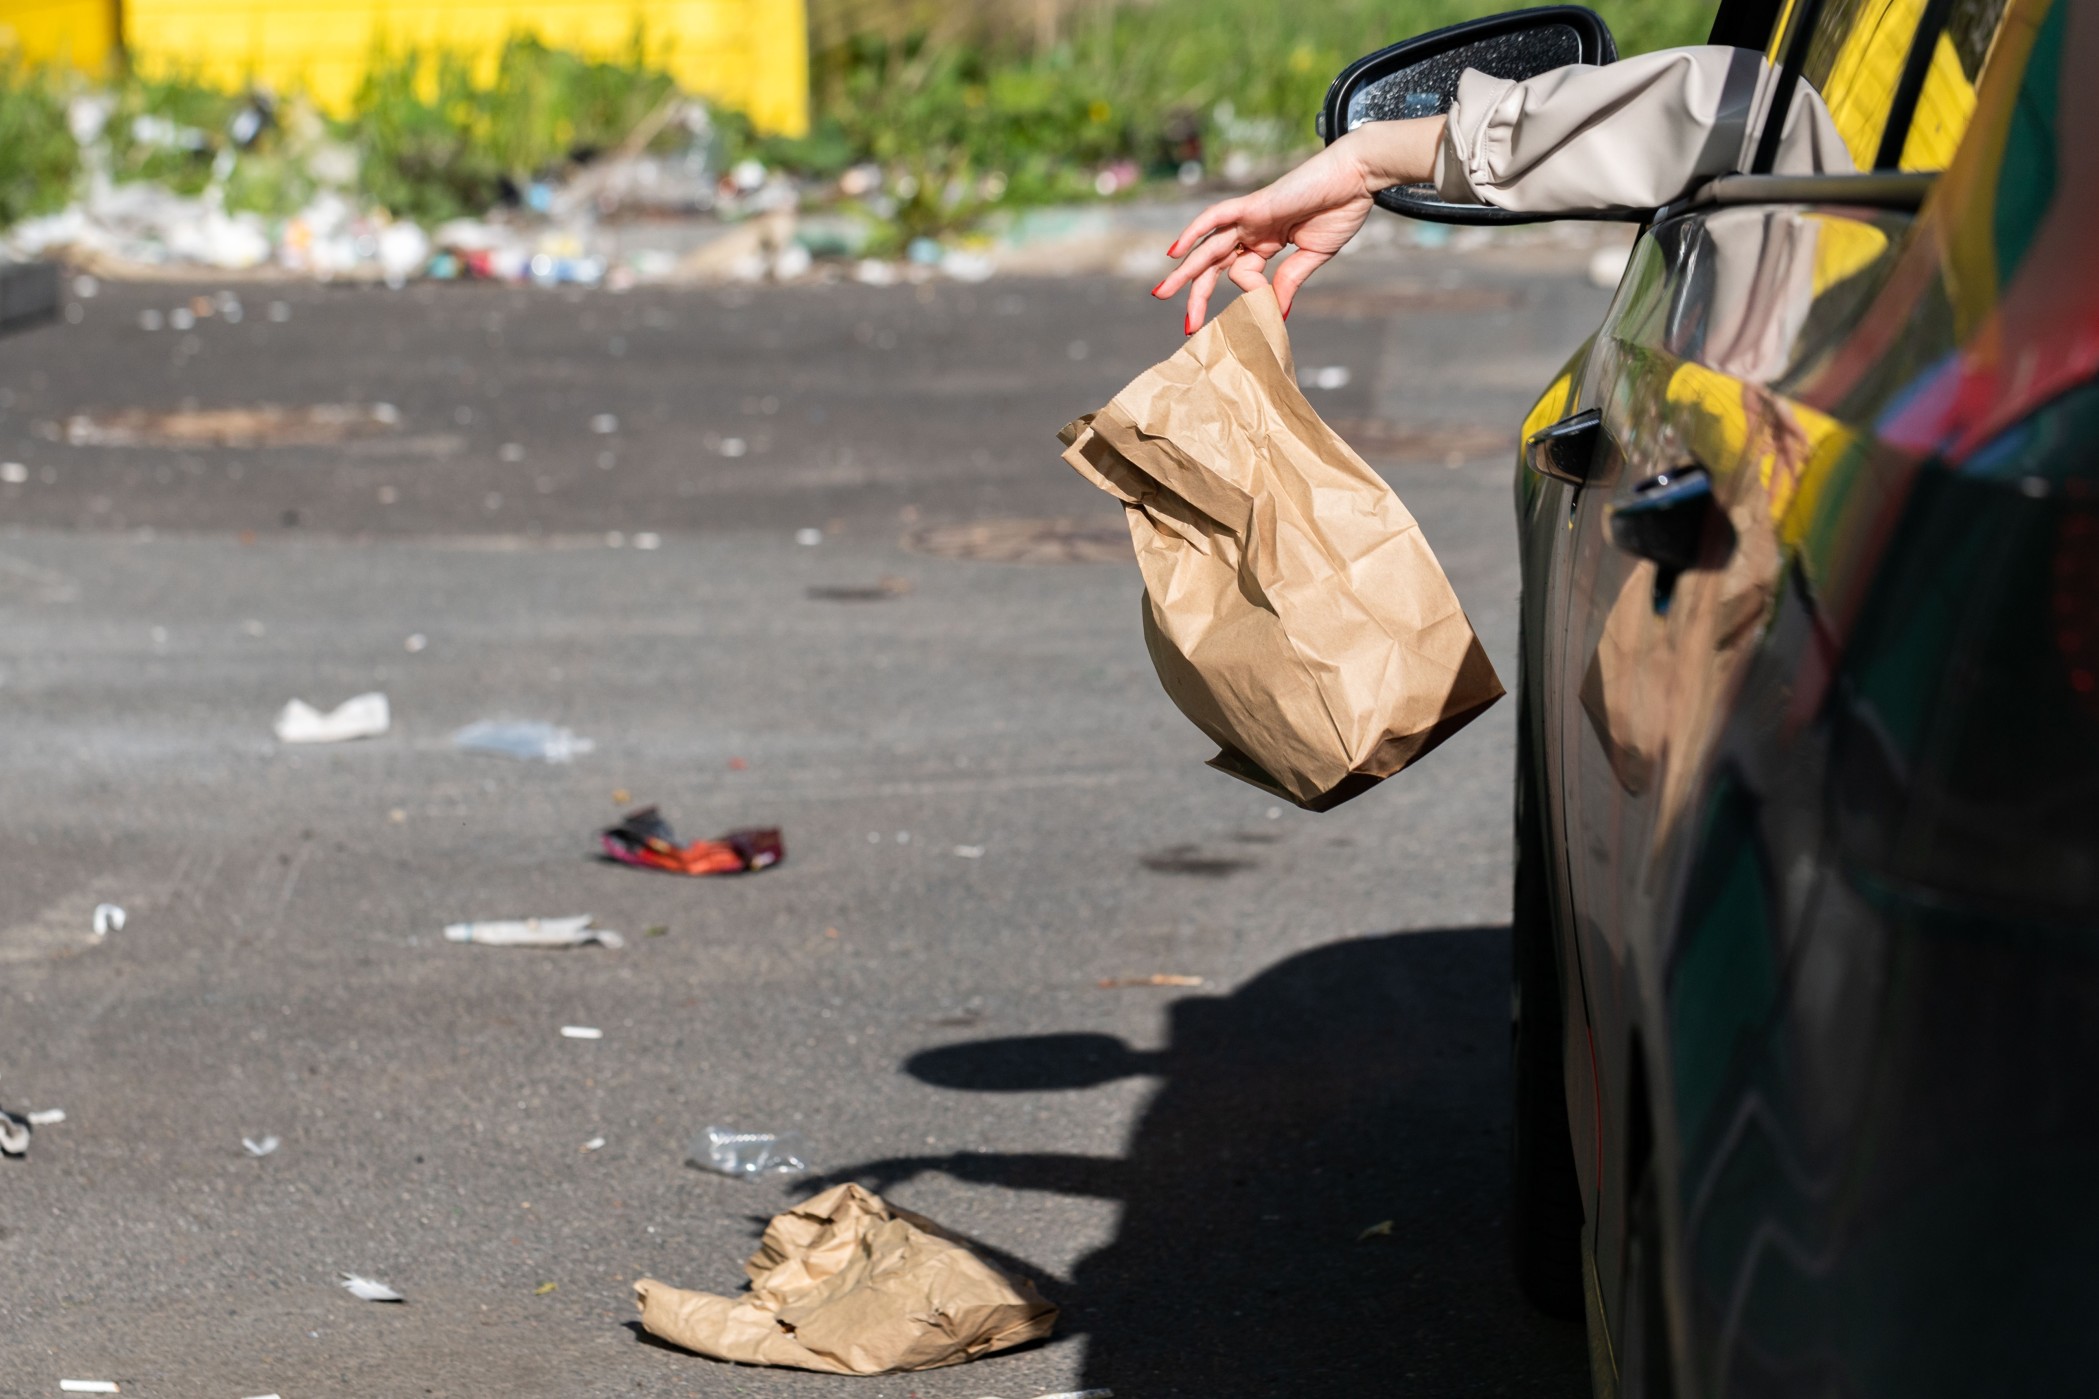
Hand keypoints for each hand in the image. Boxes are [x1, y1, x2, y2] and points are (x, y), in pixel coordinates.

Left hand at [1153, 117, 1445, 330]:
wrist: (1356, 178)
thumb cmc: (1341, 210)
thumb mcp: (1313, 256)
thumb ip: (1290, 280)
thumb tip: (1277, 312)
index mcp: (1266, 242)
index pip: (1244, 275)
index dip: (1254, 296)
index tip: (1271, 309)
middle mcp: (1252, 230)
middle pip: (1214, 264)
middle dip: (1197, 293)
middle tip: (1186, 326)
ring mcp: (1250, 217)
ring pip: (1208, 247)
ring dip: (1185, 271)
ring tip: (1162, 294)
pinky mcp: (1253, 204)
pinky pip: (1216, 217)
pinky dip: (1194, 231)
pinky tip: (1174, 252)